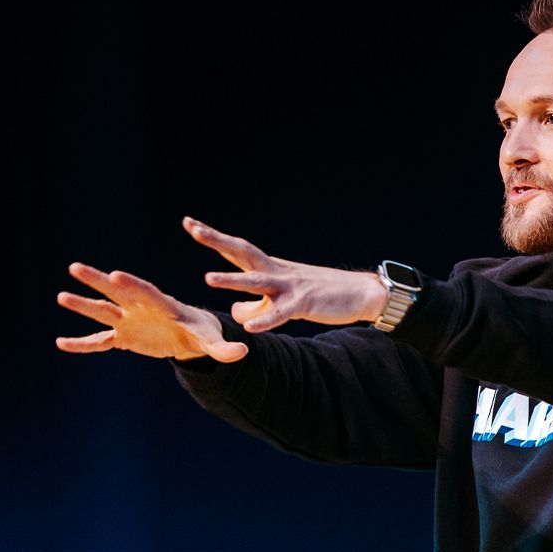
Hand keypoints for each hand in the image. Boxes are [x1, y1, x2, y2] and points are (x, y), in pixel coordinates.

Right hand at [55, 262, 250, 361]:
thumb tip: (243, 352)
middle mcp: (140, 308)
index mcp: (162, 305)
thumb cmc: (202, 333)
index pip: (145, 292)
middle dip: (97, 281)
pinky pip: (99, 341)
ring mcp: (128, 321)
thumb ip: (224, 348)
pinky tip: (62, 343)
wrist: (189, 335)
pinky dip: (82, 344)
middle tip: (75, 268)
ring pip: (102, 311)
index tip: (115, 274)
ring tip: (61, 295)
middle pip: (116, 292)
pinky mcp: (123, 337)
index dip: (131, 285)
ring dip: (83, 305)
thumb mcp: (212, 342)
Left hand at [183, 216, 382, 332]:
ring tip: (208, 279)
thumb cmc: (321, 295)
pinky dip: (265, 320)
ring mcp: (290, 286)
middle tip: (192, 227)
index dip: (215, 238)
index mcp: (272, 268)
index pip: (238, 249)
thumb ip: (257, 306)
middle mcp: (278, 271)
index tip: (191, 223)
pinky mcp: (304, 304)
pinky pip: (281, 314)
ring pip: (256, 282)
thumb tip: (236, 312)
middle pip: (242, 252)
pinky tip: (250, 327)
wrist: (361, 293)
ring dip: (232, 280)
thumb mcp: (284, 301)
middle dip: (216, 240)